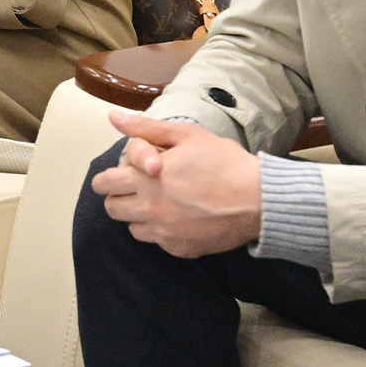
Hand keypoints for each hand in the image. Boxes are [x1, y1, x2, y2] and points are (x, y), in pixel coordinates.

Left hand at [94, 110, 264, 256]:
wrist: (261, 200)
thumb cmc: (225, 163)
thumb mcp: (187, 136)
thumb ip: (146, 129)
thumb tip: (113, 118)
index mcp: (144, 178)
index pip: (104, 183)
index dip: (108, 179)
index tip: (119, 176)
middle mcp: (148, 207)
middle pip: (112, 208)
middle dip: (119, 197)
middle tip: (137, 190)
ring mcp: (164, 231)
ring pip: (132, 228)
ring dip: (138, 217)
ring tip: (159, 205)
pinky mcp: (180, 248)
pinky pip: (158, 242)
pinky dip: (162, 232)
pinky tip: (179, 220)